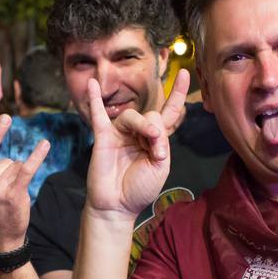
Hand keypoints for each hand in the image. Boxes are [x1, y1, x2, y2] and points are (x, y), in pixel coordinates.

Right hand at [0, 113, 48, 252]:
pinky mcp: (14, 194)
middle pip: (6, 161)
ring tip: (11, 197)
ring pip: (17, 167)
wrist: (0, 240)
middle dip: (9, 174)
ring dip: (18, 179)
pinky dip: (37, 157)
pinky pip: (27, 169)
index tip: (6, 117)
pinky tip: (45, 145)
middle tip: (3, 195)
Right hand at [85, 68, 187, 218]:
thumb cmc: (139, 189)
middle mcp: (139, 133)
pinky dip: (95, 99)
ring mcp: (120, 133)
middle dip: (157, 130)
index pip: (169, 111)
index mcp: (156, 140)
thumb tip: (152, 126)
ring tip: (149, 139)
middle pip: (153, 115)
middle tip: (157, 151)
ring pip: (133, 116)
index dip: (177, 93)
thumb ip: (160, 144)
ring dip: (143, 125)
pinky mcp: (103, 137)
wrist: (118, 206)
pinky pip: (98, 115)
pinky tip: (93, 84)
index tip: (184, 73)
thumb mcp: (160, 168)